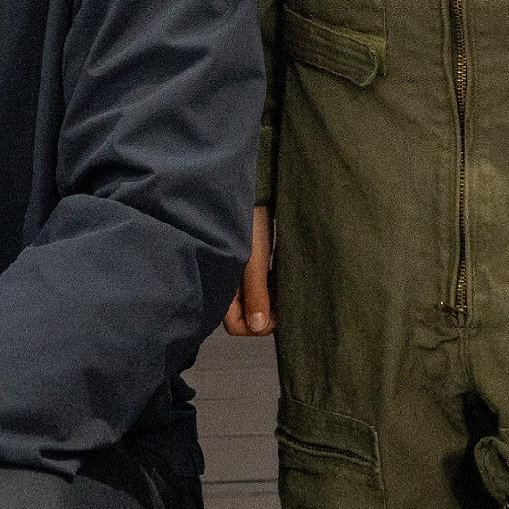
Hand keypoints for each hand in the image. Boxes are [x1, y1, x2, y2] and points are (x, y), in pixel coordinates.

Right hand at [224, 204, 273, 336]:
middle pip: (249, 315)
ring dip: (273, 295)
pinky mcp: (249, 258)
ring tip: (285, 277)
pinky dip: (273, 281)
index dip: (260, 324)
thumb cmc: (247, 215)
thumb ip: (256, 291)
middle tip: (286, 292)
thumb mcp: (254, 256)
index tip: (279, 307)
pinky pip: (262, 282)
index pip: (238, 326)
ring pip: (258, 299)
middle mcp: (229, 282)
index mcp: (222, 283)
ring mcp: (239, 270)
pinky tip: (282, 267)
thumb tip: (258, 327)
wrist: (249, 181)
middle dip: (269, 310)